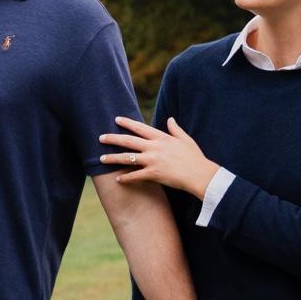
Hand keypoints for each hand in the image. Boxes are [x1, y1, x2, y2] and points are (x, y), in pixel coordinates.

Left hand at [100, 116, 218, 198]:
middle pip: (128, 141)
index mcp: (162, 138)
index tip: (116, 119)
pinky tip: (118, 179)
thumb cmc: (195, 157)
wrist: (200, 174)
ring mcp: (153, 160)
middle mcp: (154, 147)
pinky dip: (126, 178)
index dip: (127, 123)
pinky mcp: (154, 174)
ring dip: (113, 158)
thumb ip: (175, 129)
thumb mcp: (186, 139)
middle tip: (100, 137)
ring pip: (127, 158)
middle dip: (113, 138)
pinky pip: (135, 176)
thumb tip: (170, 119)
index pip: (140, 127)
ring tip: (101, 159)